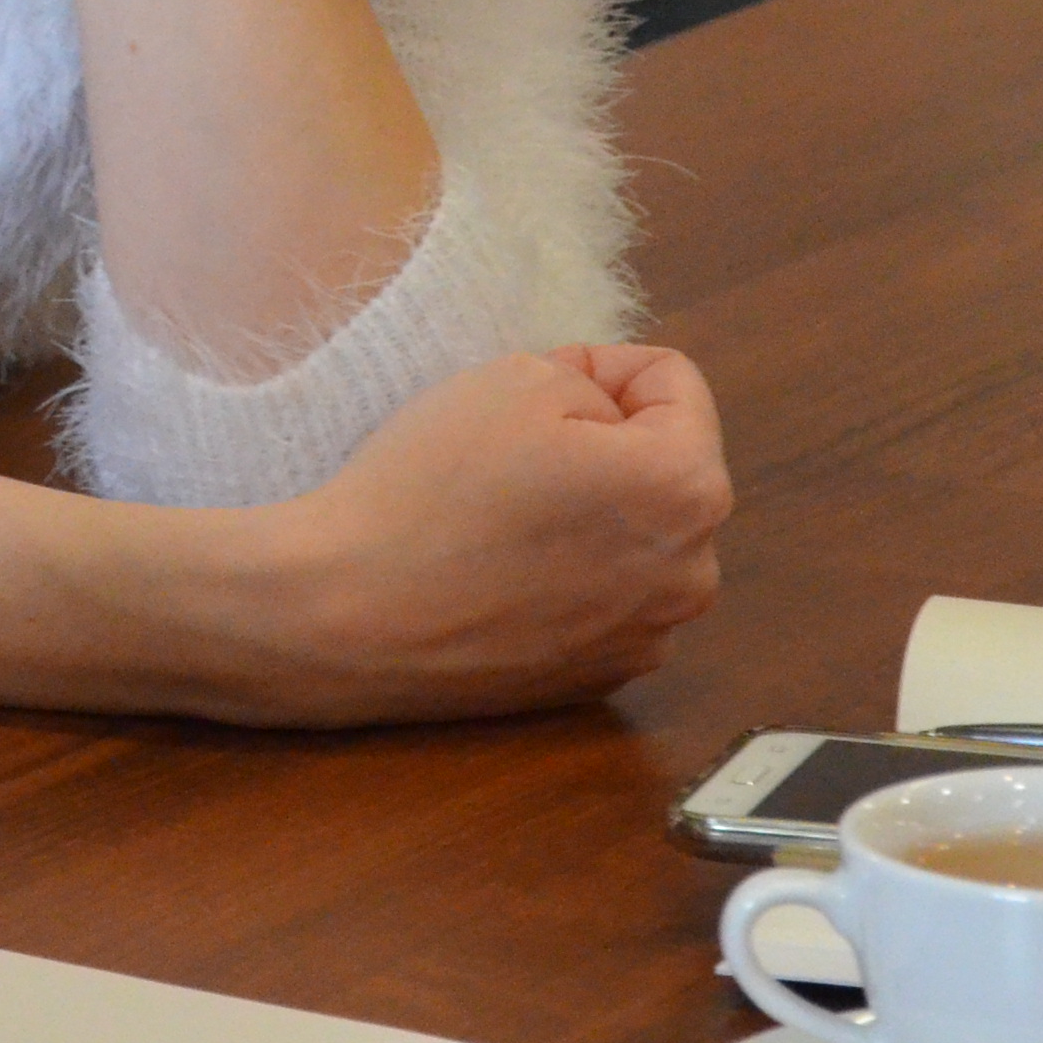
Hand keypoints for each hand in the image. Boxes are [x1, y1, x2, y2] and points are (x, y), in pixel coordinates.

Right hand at [223, 344, 730, 724]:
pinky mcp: (601, 677)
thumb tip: (605, 418)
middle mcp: (693, 572)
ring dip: (590, 513)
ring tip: (501, 515)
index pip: (673, 383)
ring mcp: (649, 636)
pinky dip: (568, 576)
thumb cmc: (431, 487)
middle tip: (512, 449)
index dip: (598, 365)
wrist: (348, 613)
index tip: (529, 387)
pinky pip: (605, 599)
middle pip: (662, 466)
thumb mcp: (515, 378)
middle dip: (602, 444)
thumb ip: (591, 380)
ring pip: (636, 537)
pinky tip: (498, 571)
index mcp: (689, 489)